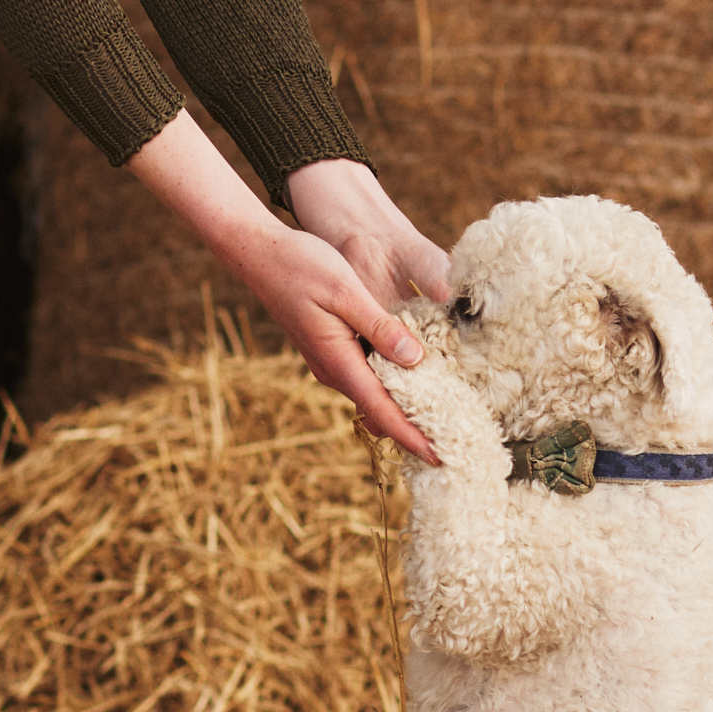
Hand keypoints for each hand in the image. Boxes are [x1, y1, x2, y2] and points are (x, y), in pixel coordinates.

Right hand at [125, 114, 441, 460]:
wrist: (259, 253)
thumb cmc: (301, 266)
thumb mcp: (346, 291)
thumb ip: (380, 327)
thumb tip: (415, 358)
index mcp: (338, 360)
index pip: (381, 410)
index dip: (412, 436)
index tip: (440, 458)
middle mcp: (334, 369)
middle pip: (380, 412)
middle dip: (414, 431)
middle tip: (453, 445)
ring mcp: (331, 361)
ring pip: (374, 396)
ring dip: (404, 409)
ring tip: (442, 419)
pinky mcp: (332, 349)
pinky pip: (367, 377)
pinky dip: (392, 386)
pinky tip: (416, 379)